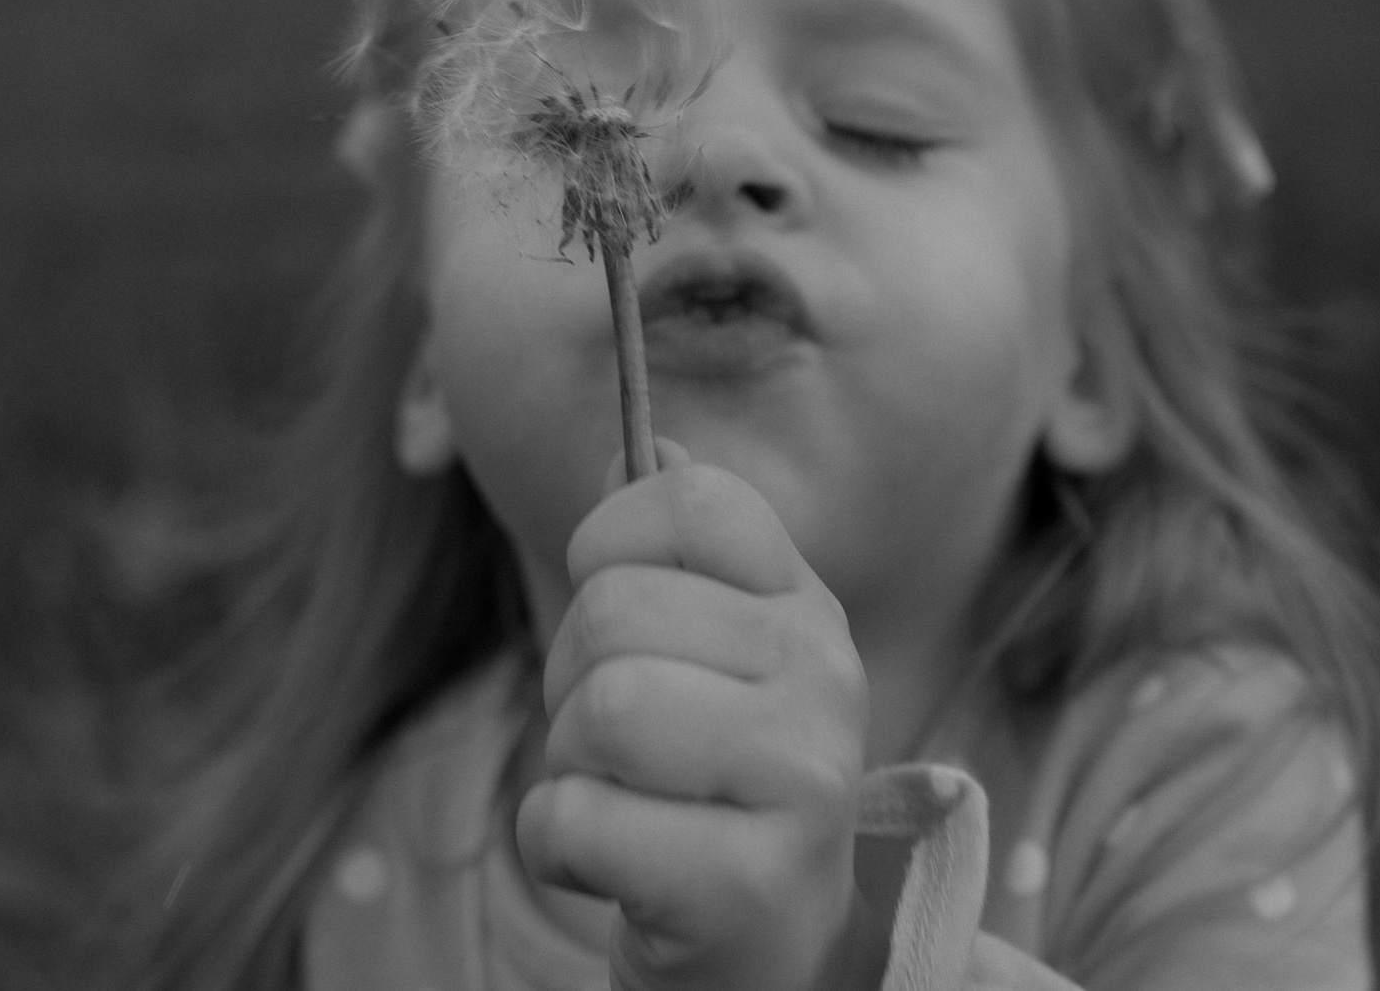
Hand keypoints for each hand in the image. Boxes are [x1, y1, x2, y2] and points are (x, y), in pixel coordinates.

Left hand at [518, 440, 877, 990]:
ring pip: (600, 712)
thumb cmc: (707, 786)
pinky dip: (555, 846)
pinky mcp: (750, 881)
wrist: (769, 952)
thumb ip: (665, 549)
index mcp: (804, 605)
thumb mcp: (703, 653)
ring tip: (621, 799)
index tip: (619, 614)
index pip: (691, 499)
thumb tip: (633, 441)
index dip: (610, 542)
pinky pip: (574, 822)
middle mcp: (824, 676)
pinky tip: (610, 866)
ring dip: (568, 767)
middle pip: (613, 612)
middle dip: (570, 681)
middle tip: (614, 741)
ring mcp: (801, 779)